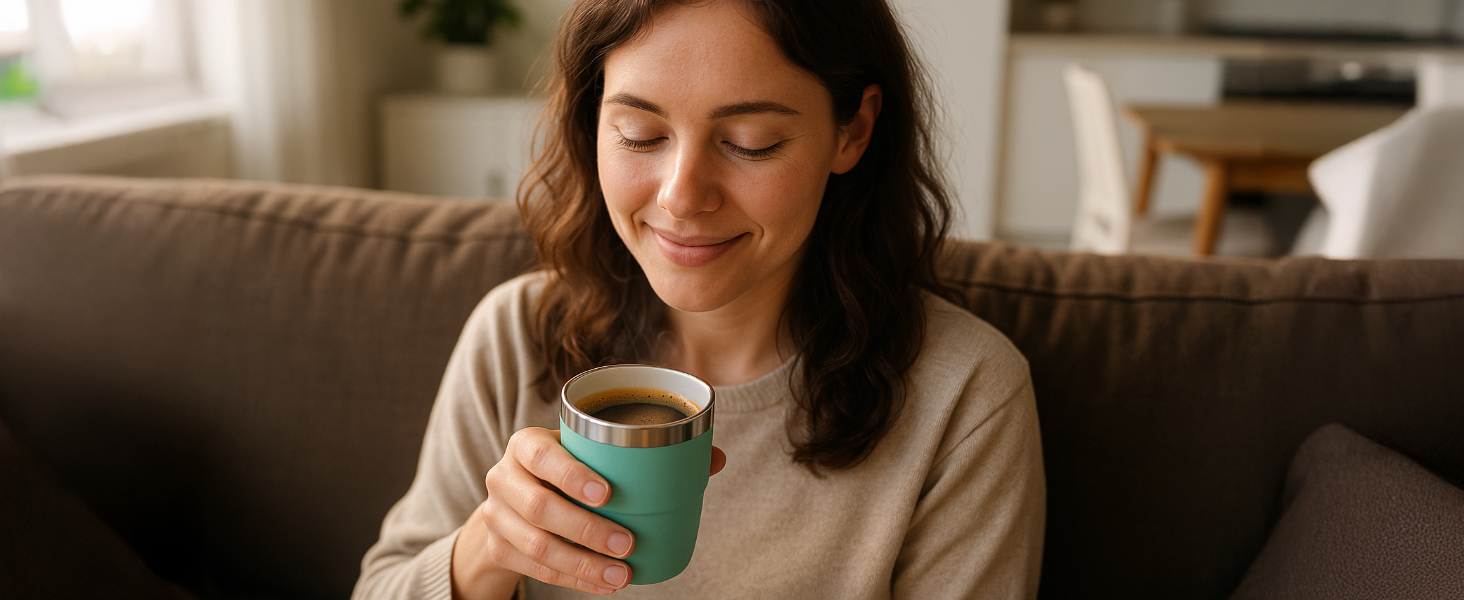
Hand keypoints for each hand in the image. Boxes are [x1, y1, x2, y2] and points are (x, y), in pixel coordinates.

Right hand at [451, 427, 726, 597]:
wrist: (510, 501)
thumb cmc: (564, 470)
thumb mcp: (589, 453)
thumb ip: (647, 452)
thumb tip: (714, 458)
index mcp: (526, 444)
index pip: (541, 455)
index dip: (571, 474)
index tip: (608, 494)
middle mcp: (504, 477)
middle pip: (540, 507)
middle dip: (587, 530)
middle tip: (628, 544)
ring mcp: (497, 516)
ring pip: (537, 546)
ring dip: (583, 564)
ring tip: (621, 574)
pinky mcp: (499, 548)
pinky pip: (537, 569)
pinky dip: (573, 579)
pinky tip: (602, 584)